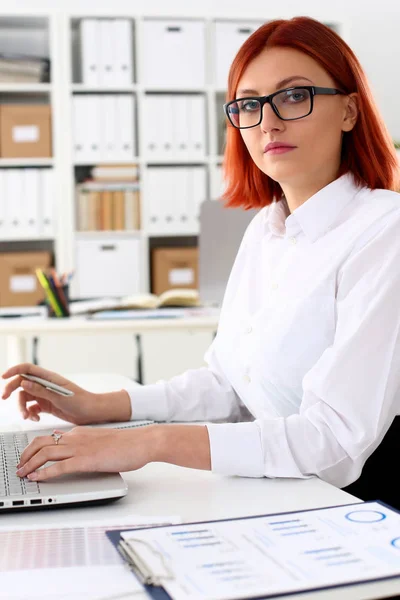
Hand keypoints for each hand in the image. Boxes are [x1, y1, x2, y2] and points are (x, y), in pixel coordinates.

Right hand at [2, 363, 100, 424]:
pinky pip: (32, 408)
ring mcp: (45, 395)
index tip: (3, 377)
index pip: (27, 369)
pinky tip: (36, 419)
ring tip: (27, 417)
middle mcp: (45, 385)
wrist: (91, 412)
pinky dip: (31, 414)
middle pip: (22, 384)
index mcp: (48, 378)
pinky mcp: (46, 406)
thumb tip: (24, 382)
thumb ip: (40, 390)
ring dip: (22, 408)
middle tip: (4, 398)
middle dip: (12, 390)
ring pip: (25, 399)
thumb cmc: (80, 401)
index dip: (14, 370)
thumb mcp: (58, 396)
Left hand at [16, 425, 158, 480]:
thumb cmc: (127, 443)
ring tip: (22, 474)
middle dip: (26, 455)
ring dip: (30, 465)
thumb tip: (72, 449)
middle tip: (19, 466)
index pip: (49, 437)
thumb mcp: (101, 440)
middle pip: (41, 443)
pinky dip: (45, 473)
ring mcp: (81, 448)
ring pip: (46, 453)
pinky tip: (38, 479)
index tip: (26, 457)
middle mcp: (76, 438)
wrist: (142, 441)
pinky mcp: (87, 460)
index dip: (33, 448)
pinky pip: (60, 466)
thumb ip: (85, 443)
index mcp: (79, 432)